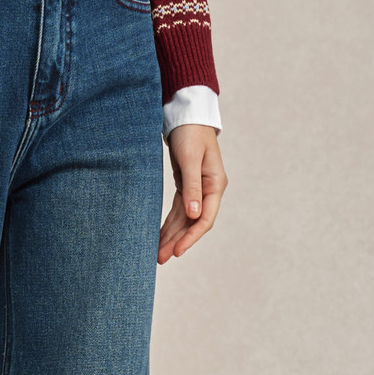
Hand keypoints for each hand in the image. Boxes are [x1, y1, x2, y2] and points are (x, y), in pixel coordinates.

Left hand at [158, 124, 227, 263]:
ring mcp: (198, 190)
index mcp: (215, 185)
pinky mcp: (186, 187)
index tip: (177, 251)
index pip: (205, 219)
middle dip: (178, 241)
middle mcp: (208, 191)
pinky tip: (160, 236)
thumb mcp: (191, 159)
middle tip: (160, 258)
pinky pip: (179, 211)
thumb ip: (192, 187)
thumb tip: (195, 215)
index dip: (191, 237)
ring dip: (172, 236)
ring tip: (158, 254)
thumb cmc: (191, 134)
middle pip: (193, 223)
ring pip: (185, 220)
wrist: (187, 116)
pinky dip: (170, 224)